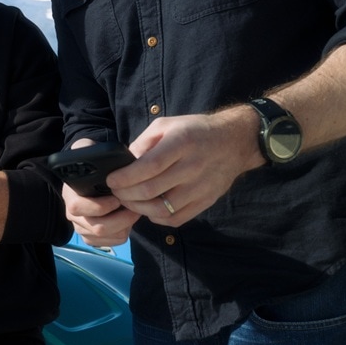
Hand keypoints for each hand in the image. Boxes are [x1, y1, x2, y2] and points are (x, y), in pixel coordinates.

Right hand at [58, 138, 139, 244]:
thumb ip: (86, 148)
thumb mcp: (88, 150)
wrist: (94, 176)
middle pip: (96, 227)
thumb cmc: (93, 163)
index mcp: (69, 195)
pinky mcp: (92, 237)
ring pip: (104, 237)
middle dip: (120, 219)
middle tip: (134, 207)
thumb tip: (90, 150)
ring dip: (123, 226)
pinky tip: (127, 221)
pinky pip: (109, 243)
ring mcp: (81, 228)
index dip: (99, 206)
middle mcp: (72, 215)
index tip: (117, 198)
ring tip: (133, 212)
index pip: (78, 208)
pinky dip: (121, 234)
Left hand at [106, 111, 259, 226]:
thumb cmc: (195, 131)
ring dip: (138, 209)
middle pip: (151, 191)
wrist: (234, 142)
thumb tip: (125, 163)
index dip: (125, 177)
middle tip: (115, 191)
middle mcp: (192, 167)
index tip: (111, 180)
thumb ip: (143, 142)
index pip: (148, 167)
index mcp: (181, 143)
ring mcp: (200, 188)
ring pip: (161, 209)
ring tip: (128, 201)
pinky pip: (176, 219)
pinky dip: (157, 218)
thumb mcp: (167, 125)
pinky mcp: (205, 202)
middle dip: (125, 194)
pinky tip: (149, 209)